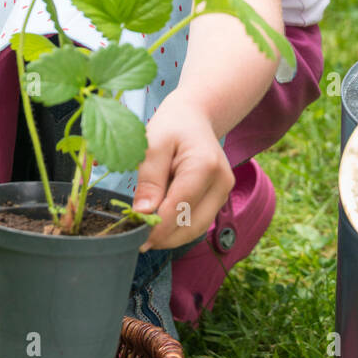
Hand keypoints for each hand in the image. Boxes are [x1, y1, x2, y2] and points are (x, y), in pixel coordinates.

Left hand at [132, 92, 235, 251]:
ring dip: (171, 236)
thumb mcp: (153, 144)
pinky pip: (198, 222)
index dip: (157, 228)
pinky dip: (179, 228)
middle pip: (192, 225)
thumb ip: (149, 179)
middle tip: (136, 240)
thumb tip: (143, 214)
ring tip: (146, 234)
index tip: (134, 236)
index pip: (179, 207)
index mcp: (205, 166)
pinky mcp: (219, 198)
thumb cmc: (171, 126)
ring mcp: (223, 192)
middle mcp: (221, 182)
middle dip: (164, 237)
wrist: (194, 117)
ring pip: (197, 228)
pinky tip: (160, 225)